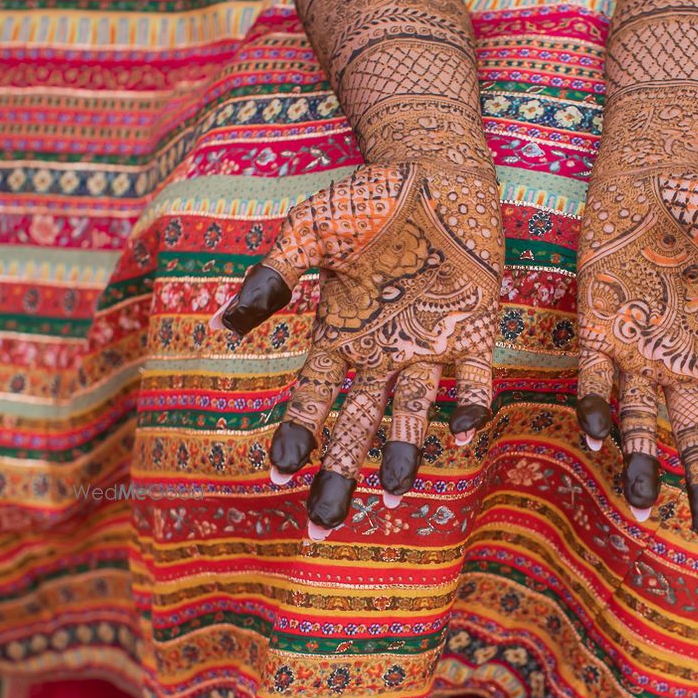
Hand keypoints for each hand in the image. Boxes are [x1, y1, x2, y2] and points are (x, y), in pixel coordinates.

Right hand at [211, 162, 502, 534]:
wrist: (438, 171)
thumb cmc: (370, 199)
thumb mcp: (311, 229)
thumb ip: (274, 272)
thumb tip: (223, 324)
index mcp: (339, 334)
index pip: (311, 397)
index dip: (295, 434)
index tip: (279, 472)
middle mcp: (381, 352)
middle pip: (355, 423)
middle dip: (338, 474)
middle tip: (322, 526)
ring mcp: (427, 346)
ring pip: (412, 414)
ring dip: (402, 453)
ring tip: (392, 496)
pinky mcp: (472, 333)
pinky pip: (474, 380)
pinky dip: (470, 406)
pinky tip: (460, 434)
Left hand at [576, 171, 697, 551]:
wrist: (652, 180)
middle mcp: (682, 365)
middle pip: (695, 439)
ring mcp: (638, 353)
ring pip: (641, 423)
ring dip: (641, 463)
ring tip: (640, 506)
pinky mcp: (597, 333)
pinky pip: (594, 382)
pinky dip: (595, 409)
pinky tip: (597, 441)